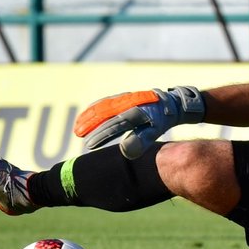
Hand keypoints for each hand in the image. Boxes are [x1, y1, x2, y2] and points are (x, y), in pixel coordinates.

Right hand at [73, 86, 204, 158]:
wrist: (171, 102)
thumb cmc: (163, 119)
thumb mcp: (155, 131)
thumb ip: (141, 141)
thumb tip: (125, 151)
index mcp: (136, 112)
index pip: (114, 125)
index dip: (101, 135)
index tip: (89, 145)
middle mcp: (128, 103)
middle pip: (104, 113)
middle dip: (89, 124)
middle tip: (78, 135)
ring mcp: (125, 98)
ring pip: (102, 106)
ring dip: (89, 116)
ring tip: (78, 127)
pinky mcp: (123, 97)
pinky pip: (105, 102)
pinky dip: (94, 107)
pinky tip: (87, 114)